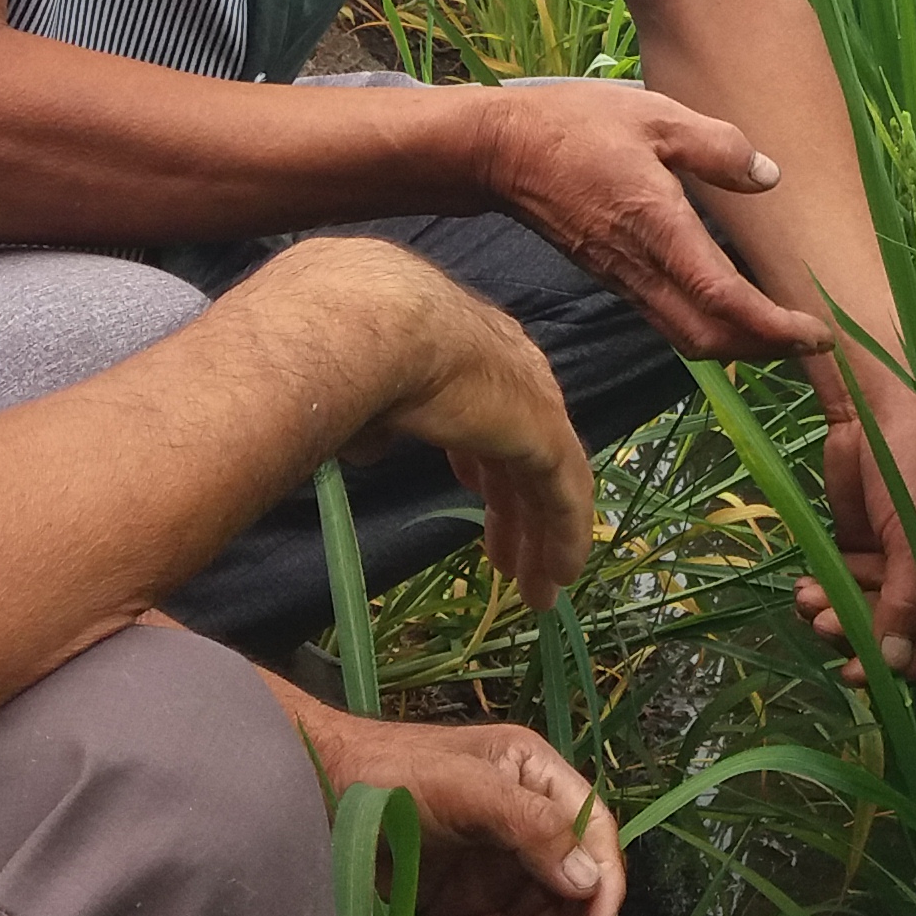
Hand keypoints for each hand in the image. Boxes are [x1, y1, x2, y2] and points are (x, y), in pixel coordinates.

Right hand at [260, 239, 596, 612]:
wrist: (376, 324)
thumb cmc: (349, 347)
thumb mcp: (358, 389)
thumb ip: (372, 420)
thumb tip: (367, 445)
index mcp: (467, 355)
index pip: (485, 417)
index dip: (481, 464)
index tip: (475, 496)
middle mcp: (511, 375)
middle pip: (519, 455)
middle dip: (513, 510)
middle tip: (506, 560)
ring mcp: (534, 404)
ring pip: (548, 484)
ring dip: (540, 538)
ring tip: (535, 590)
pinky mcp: (546, 435)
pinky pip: (565, 498)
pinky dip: (564, 539)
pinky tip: (559, 578)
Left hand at [300, 706, 623, 915]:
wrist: (315, 794)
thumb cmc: (391, 771)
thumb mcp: (465, 786)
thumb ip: (530, 825)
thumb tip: (588, 879)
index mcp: (534, 775)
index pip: (592, 828)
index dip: (605, 878)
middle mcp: (524, 821)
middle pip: (573, 881)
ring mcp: (496, 864)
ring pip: (542, 915)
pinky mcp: (465, 902)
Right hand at [477, 84, 834, 359]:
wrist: (502, 152)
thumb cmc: (577, 126)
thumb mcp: (655, 116)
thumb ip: (717, 146)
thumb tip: (768, 176)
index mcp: (657, 227)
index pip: (723, 299)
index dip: (773, 326)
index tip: (816, 331)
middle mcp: (641, 267)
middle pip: (709, 338)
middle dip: (765, 348)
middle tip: (811, 337)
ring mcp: (624, 280)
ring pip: (688, 336)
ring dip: (739, 343)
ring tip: (783, 328)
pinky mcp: (616, 278)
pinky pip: (669, 319)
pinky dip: (711, 326)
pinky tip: (735, 306)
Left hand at [796, 395, 915, 684]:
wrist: (873, 404)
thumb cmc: (914, 462)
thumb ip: (906, 602)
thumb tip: (892, 666)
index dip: (905, 665)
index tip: (861, 671)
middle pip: (898, 636)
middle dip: (858, 634)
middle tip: (821, 622)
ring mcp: (897, 563)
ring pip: (867, 616)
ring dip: (835, 615)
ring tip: (805, 598)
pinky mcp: (864, 548)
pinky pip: (845, 589)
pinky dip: (825, 593)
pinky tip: (804, 584)